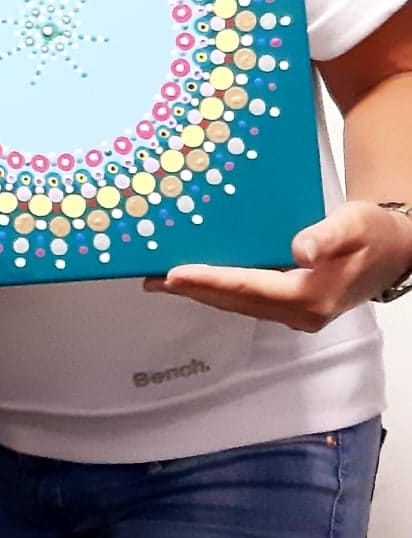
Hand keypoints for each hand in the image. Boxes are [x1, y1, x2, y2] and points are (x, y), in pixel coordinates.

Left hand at [142, 199, 411, 330]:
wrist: (396, 247)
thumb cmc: (374, 232)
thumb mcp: (352, 226)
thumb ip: (325, 238)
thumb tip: (297, 251)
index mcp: (311, 296)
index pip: (248, 289)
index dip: (209, 281)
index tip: (174, 273)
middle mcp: (299, 311)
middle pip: (235, 301)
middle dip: (192, 290)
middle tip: (150, 278)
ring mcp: (295, 310)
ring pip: (237, 303)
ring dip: (200, 291)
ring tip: (160, 280)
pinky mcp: (291, 301)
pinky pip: (247, 297)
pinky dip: (218, 288)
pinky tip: (197, 278)